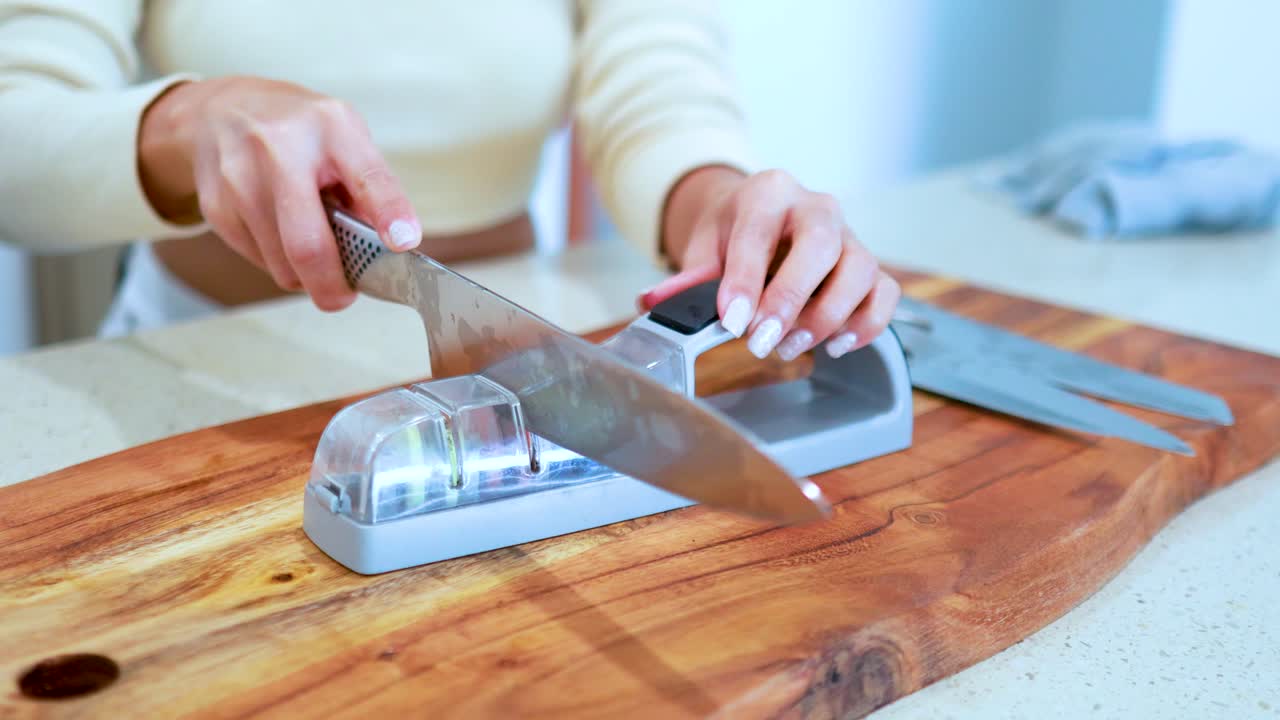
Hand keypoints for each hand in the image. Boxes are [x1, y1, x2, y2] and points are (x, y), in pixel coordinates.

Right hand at [138, 77, 421, 310]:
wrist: (217, 112)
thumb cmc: (297, 131)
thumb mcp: (344, 137)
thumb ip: (371, 188)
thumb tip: (391, 246)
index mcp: (331, 127)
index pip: (367, 177)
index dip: (389, 213)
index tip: (403, 243)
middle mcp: (280, 148)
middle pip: (308, 244)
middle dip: (332, 287)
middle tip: (345, 296)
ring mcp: (241, 179)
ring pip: (283, 265)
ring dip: (306, 275)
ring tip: (314, 248)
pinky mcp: (217, 207)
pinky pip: (259, 261)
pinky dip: (279, 262)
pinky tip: (280, 233)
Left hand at [642, 167, 900, 359]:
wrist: (759, 219)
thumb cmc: (732, 234)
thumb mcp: (703, 248)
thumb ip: (684, 280)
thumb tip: (654, 305)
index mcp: (768, 192)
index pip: (759, 232)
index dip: (745, 280)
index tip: (732, 322)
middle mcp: (816, 206)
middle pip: (820, 245)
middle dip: (791, 299)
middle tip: (762, 341)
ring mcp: (849, 235)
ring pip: (860, 270)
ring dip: (827, 317)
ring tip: (789, 347)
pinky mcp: (868, 265)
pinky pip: (884, 293)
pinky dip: (867, 324)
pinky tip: (835, 345)